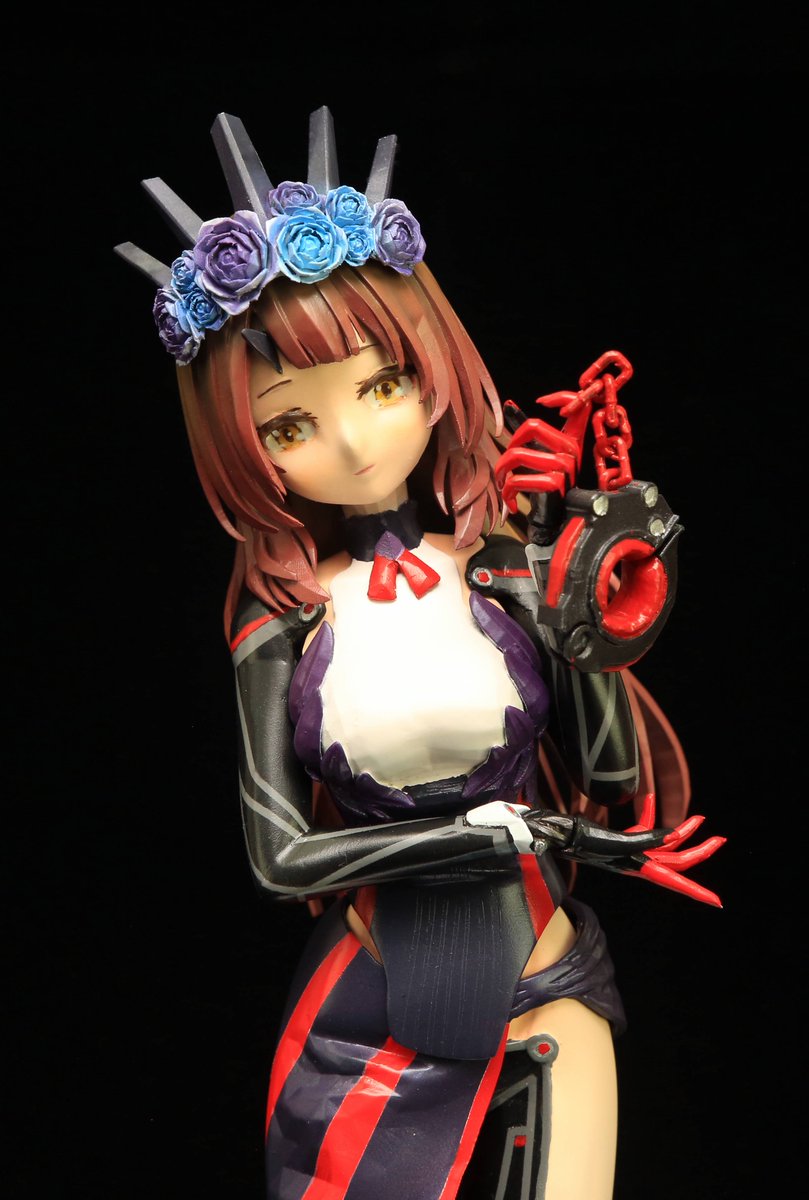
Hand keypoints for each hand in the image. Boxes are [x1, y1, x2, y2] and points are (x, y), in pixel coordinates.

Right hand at [526, 793, 724, 906]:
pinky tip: (650, 798)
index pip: (676, 881)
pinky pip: (643, 827)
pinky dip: (649, 813)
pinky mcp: (623, 839)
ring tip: (700, 819)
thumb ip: (647, 839)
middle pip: (678, 860)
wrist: (559, 833)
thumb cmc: (583, 841)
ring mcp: (632, 850)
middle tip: (719, 838)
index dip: (697, 892)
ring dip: (683, 831)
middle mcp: (640, 861)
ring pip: (666, 844)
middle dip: (700, 849)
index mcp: (640, 867)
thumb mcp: (618, 842)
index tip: (717, 902)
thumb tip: (673, 836)